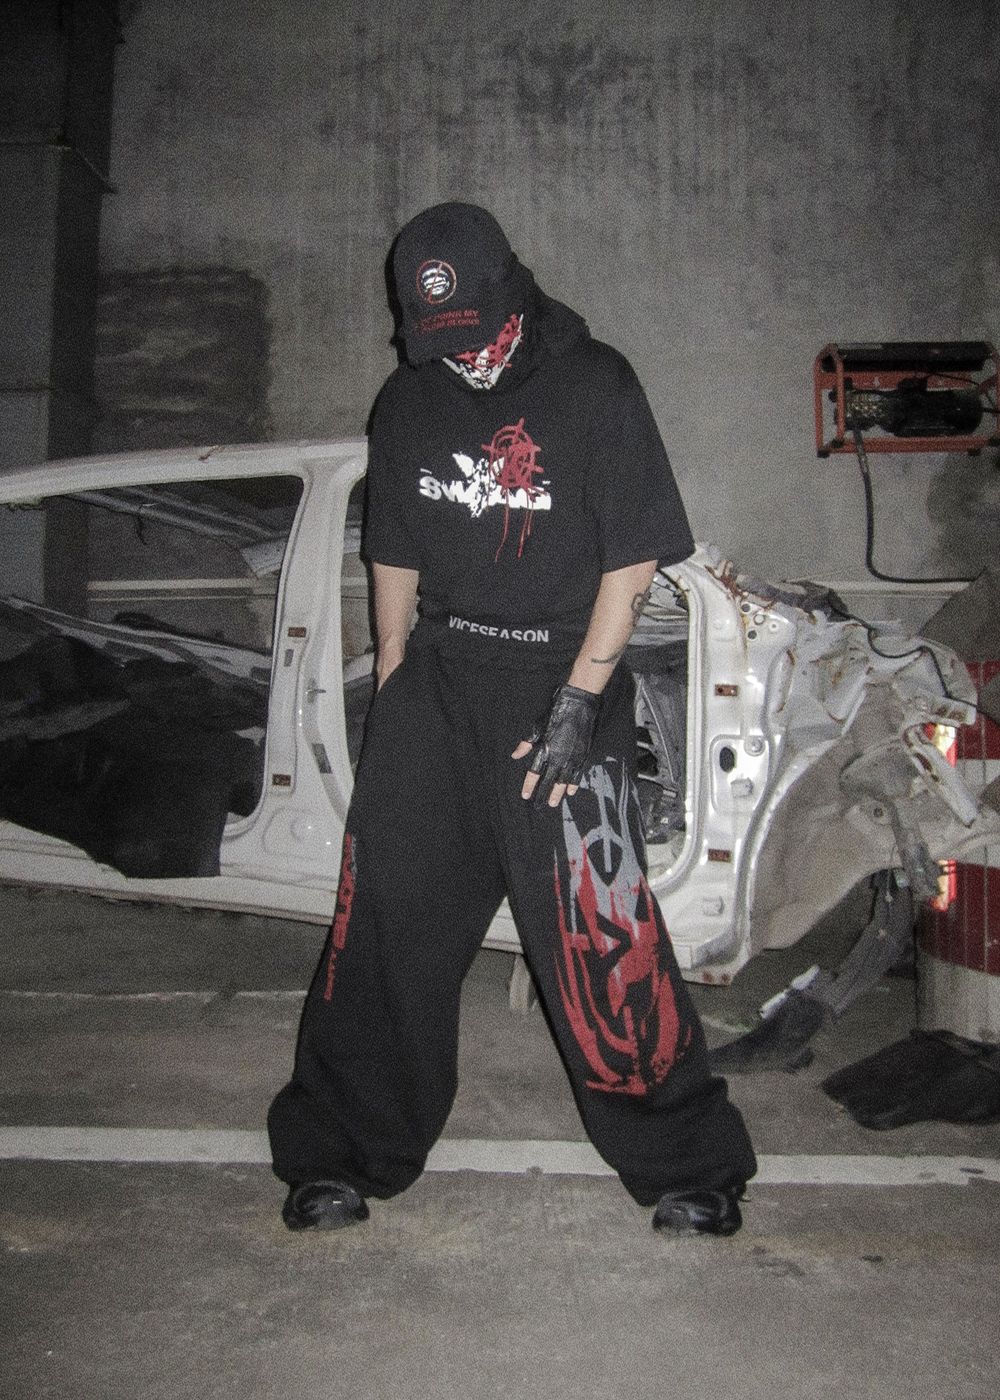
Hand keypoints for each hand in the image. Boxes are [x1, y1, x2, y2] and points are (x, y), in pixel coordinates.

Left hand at [512, 684, 598, 806]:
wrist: (579, 704)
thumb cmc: (556, 713)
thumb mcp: (538, 726)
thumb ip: (527, 744)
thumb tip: (515, 756)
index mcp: (545, 749)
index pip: (534, 773)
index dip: (529, 785)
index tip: (525, 796)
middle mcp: (558, 756)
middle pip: (548, 780)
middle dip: (543, 794)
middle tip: (539, 806)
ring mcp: (572, 757)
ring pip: (563, 781)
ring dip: (558, 793)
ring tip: (553, 803)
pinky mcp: (583, 754)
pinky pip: (577, 773)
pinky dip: (574, 783)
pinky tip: (571, 792)